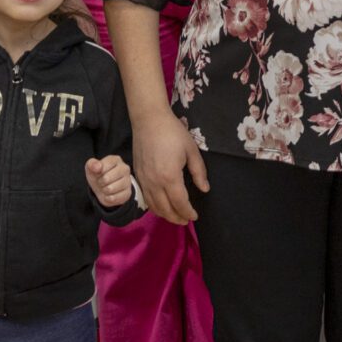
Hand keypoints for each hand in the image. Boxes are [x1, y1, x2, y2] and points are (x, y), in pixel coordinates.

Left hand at [86, 154, 134, 207]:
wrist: (103, 187)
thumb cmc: (98, 175)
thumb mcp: (91, 168)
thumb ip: (92, 164)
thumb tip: (97, 167)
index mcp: (116, 160)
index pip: (103, 166)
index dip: (97, 172)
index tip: (98, 172)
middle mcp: (125, 168)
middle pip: (106, 178)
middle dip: (100, 182)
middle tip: (101, 181)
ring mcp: (128, 181)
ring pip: (110, 189)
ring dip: (104, 190)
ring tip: (106, 187)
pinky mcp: (128, 193)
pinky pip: (113, 198)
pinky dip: (108, 198)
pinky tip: (109, 194)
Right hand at [136, 110, 207, 226]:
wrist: (148, 120)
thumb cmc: (173, 133)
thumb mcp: (191, 151)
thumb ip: (199, 172)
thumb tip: (204, 189)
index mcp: (169, 177)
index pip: (180, 203)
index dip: (188, 212)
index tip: (195, 217)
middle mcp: (154, 182)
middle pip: (165, 209)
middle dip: (177, 218)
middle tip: (186, 221)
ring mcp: (143, 180)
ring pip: (153, 206)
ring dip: (165, 215)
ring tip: (175, 217)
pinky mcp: (137, 176)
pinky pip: (145, 198)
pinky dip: (154, 207)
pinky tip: (162, 206)